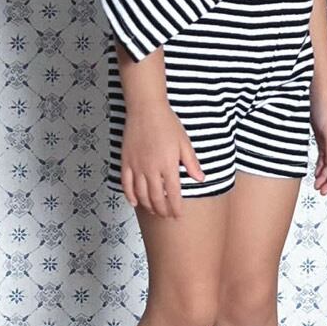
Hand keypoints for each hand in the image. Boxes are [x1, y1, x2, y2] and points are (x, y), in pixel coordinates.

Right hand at [120, 102, 206, 218]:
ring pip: (141, 194)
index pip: (173, 194)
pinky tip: (135, 202)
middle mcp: (151, 169)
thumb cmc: (167, 123)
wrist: (146, 109)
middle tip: (167, 216)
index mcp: (168, 165)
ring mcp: (137, 166)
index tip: (178, 216)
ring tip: (154, 211)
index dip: (175, 208)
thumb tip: (200, 179)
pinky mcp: (126, 161)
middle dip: (162, 211)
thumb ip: (191, 163)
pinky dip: (130, 195)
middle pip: (156, 198)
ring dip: (148, 206)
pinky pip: (126, 184)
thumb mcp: (184, 143)